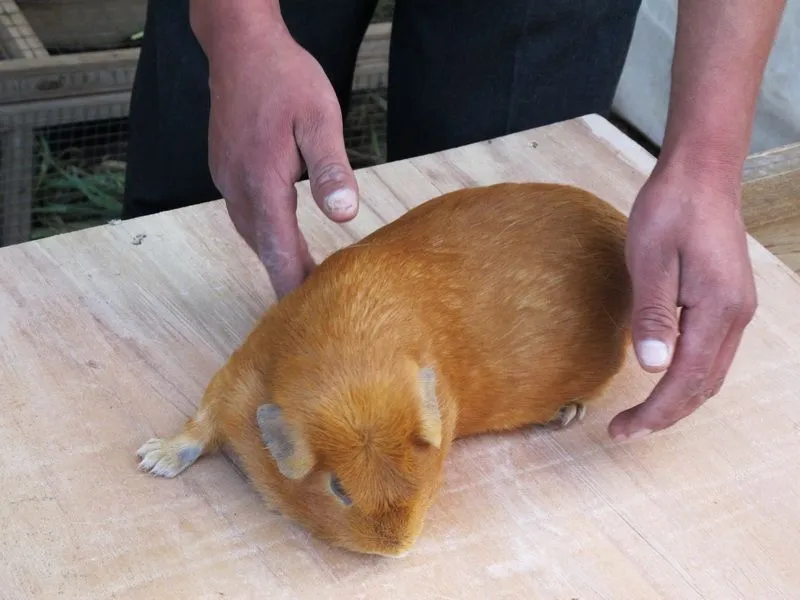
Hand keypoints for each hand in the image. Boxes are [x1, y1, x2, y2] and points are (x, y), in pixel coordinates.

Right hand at [206, 25, 358, 298]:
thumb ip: (330, 168)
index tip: (305, 315)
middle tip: (312, 304)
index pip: (278, 249)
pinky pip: (245, 214)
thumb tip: (344, 214)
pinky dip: (265, 234)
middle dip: (286, 276)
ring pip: (252, 233)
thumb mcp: (320, 118)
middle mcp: (238, 186)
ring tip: (301, 277)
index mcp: (262, 181)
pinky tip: (281, 237)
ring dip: (275, 256)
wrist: (240, 46)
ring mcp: (226, 178)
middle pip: (263, 247)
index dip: (292, 284)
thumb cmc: (284, 78)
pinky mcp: (226, 169)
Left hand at [608, 166, 757, 439]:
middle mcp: (736, 316)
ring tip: (642, 414)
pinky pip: (713, 353)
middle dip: (665, 414)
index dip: (655, 411)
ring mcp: (737, 309)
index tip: (622, 430)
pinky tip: (664, 377)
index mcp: (718, 309)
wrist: (702, 174)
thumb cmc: (671, 210)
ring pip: (712, 373)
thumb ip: (653, 315)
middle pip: (704, 385)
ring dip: (679, 398)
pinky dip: (689, 376)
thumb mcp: (651, 259)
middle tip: (625, 430)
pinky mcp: (729, 300)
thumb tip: (652, 367)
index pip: (686, 380)